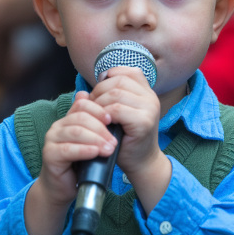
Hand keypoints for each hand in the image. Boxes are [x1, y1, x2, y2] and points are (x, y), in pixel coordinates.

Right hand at [38, 91, 117, 208]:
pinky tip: (95, 153)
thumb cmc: (78, 165)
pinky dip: (84, 150)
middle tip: (114, 141)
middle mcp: (57, 127)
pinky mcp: (49, 154)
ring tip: (109, 149)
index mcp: (67, 120)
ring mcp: (51, 140)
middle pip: (81, 118)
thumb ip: (96, 129)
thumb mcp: (90, 144)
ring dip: (96, 139)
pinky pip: (68, 149)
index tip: (112, 120)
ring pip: (76, 132)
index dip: (98, 110)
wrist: (61, 188)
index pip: (82, 105)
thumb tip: (108, 113)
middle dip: (101, 128)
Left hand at [89, 66, 171, 214]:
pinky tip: (103, 123)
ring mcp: (150, 108)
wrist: (141, 163)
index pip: (127, 72)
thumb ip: (105, 99)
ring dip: (100, 103)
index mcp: (147, 91)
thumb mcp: (117, 114)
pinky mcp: (144, 121)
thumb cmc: (126, 138)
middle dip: (100, 91)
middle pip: (119, 80)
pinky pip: (117, 109)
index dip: (109, 78)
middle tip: (93, 106)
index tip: (99, 92)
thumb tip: (82, 92)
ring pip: (116, 93)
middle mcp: (151, 97)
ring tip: (96, 116)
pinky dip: (105, 114)